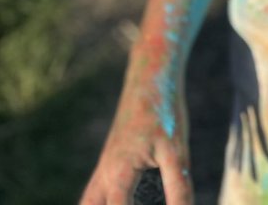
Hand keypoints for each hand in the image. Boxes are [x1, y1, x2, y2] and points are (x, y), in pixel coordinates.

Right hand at [80, 83, 191, 204]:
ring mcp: (104, 168)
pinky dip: (98, 204)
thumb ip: (179, 186)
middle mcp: (104, 175)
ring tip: (128, 203)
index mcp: (118, 174)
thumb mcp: (176, 149)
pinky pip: (94, 195)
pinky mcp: (109, 162)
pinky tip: (120, 201)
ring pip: (88, 204)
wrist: (151, 75)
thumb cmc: (165, 111)